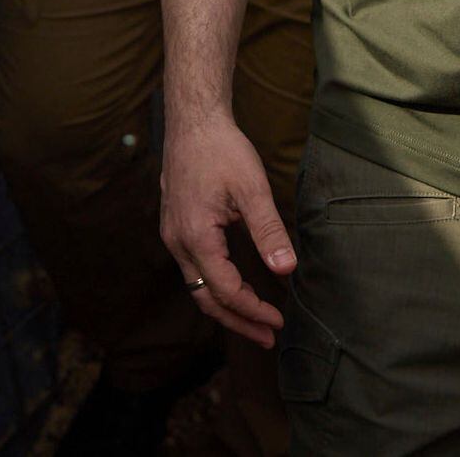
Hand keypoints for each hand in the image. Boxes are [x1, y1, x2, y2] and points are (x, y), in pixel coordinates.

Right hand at [159, 114, 295, 347]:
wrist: (193, 122)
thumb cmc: (222, 150)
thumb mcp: (252, 189)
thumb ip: (269, 231)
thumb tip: (287, 270)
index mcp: (196, 236)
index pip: (225, 290)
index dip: (253, 309)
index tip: (278, 321)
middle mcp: (178, 242)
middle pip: (206, 298)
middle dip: (237, 321)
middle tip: (267, 338)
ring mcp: (173, 236)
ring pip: (197, 286)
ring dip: (226, 307)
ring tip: (255, 321)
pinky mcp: (176, 228)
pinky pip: (194, 269)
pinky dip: (216, 287)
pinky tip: (237, 288)